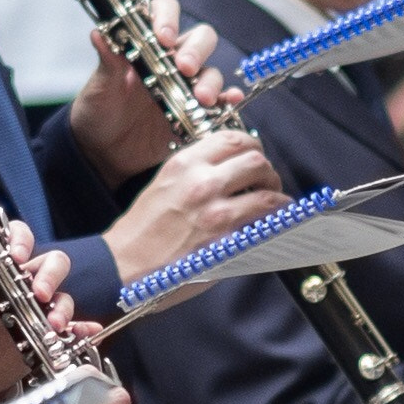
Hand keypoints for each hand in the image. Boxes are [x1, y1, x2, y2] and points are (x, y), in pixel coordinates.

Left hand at [0, 221, 78, 403]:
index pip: (17, 240)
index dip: (22, 240)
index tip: (17, 256)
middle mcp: (21, 285)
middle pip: (51, 264)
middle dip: (51, 274)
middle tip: (40, 293)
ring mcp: (35, 311)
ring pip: (62, 296)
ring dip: (63, 307)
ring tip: (52, 325)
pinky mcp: (44, 336)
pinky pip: (72, 329)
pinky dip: (82, 329)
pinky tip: (86, 333)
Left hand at [69, 0, 233, 187]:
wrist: (103, 153)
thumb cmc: (98, 112)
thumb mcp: (98, 88)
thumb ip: (107, 62)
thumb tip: (98, 33)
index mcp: (145, 44)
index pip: (164, 13)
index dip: (167, 18)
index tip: (163, 37)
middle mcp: (169, 59)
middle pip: (198, 38)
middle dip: (196, 50)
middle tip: (185, 67)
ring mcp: (184, 85)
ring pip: (210, 70)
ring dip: (210, 80)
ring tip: (200, 97)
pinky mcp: (194, 111)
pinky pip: (219, 101)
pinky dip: (227, 99)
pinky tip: (230, 101)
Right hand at [103, 129, 289, 285]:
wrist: (126, 265)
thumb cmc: (142, 231)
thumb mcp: (163, 185)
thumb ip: (195, 172)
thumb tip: (229, 169)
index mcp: (183, 164)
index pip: (231, 138)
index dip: (251, 144)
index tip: (254, 154)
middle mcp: (200, 181)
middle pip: (255, 158)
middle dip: (267, 168)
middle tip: (267, 180)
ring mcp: (215, 210)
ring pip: (267, 188)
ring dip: (277, 193)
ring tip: (275, 202)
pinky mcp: (226, 238)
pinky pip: (265, 220)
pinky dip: (277, 219)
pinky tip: (276, 221)